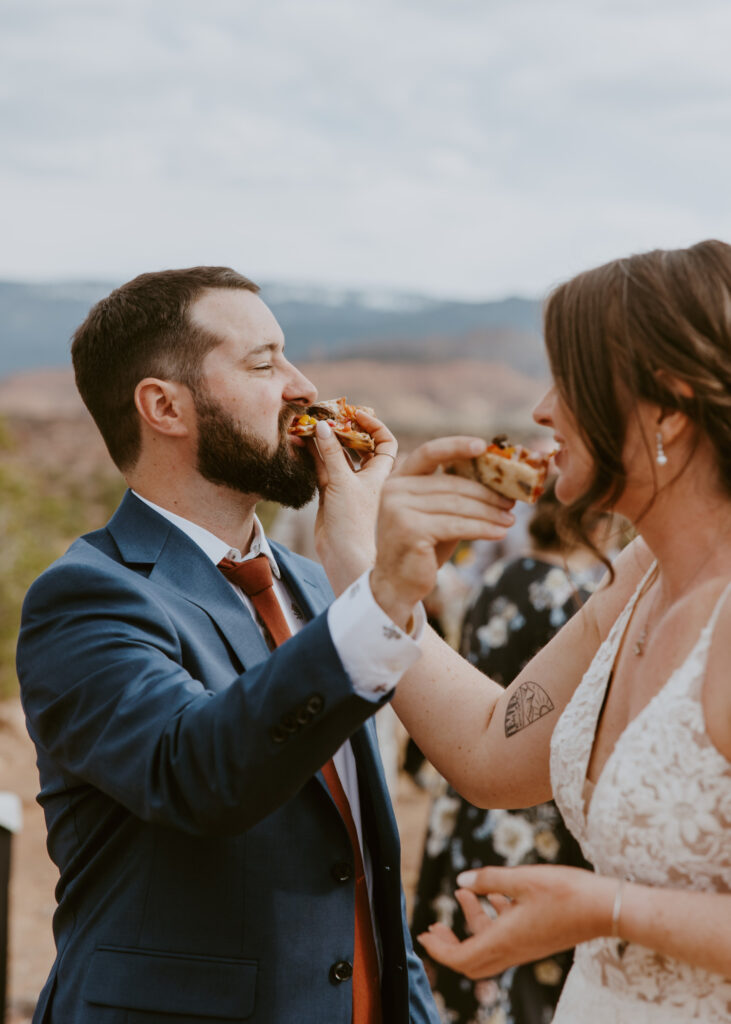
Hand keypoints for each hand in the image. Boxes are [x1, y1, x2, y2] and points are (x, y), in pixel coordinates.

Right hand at [310, 410, 397, 592]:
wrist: (343, 556)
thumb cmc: (353, 522)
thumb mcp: (343, 482)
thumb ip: (331, 454)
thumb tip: (322, 426)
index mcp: (380, 473)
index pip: (384, 442)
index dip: (373, 425)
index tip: (355, 415)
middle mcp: (365, 478)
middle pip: (357, 445)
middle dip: (342, 430)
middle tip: (325, 416)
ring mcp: (347, 486)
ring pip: (336, 456)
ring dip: (323, 442)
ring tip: (306, 426)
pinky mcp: (330, 495)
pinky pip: (321, 468)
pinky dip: (311, 456)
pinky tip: (299, 443)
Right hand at [369, 436, 514, 628]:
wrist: (396, 584)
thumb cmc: (422, 547)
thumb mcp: (436, 515)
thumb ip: (454, 495)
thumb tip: (499, 483)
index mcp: (399, 479)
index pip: (429, 453)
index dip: (456, 446)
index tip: (483, 445)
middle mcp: (395, 489)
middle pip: (452, 484)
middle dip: (487, 493)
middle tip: (511, 502)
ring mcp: (399, 509)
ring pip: (458, 505)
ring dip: (489, 512)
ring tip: (510, 519)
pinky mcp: (410, 530)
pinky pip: (456, 525)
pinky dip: (482, 528)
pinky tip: (499, 533)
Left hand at [417, 864, 613, 978]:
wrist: (604, 908)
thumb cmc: (565, 892)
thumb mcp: (522, 878)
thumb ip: (489, 879)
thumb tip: (462, 881)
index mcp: (505, 940)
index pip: (462, 958)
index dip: (439, 950)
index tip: (424, 935)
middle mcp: (514, 950)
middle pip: (471, 960)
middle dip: (449, 944)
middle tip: (435, 925)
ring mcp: (527, 947)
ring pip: (489, 945)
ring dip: (473, 922)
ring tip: (464, 892)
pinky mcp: (537, 939)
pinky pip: (507, 937)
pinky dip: (494, 919)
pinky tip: (495, 894)